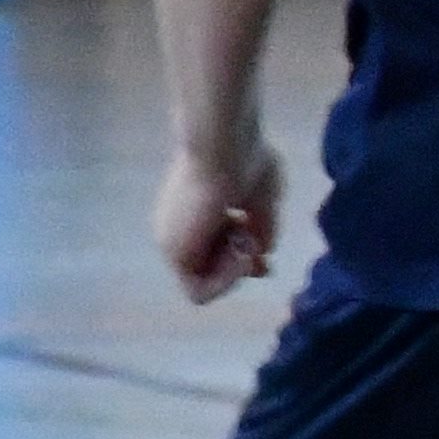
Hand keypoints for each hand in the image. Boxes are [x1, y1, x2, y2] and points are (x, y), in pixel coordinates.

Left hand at [156, 143, 283, 303]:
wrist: (225, 147)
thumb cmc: (245, 162)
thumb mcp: (261, 198)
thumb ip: (261, 226)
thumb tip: (264, 249)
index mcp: (195, 213)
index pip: (213, 251)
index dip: (241, 258)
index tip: (262, 251)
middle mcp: (180, 230)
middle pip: (209, 271)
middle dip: (241, 269)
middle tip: (263, 264)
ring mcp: (174, 243)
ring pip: (204, 283)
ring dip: (236, 272)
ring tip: (248, 244)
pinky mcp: (176, 254)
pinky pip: (199, 291)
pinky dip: (226, 281)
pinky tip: (241, 256)